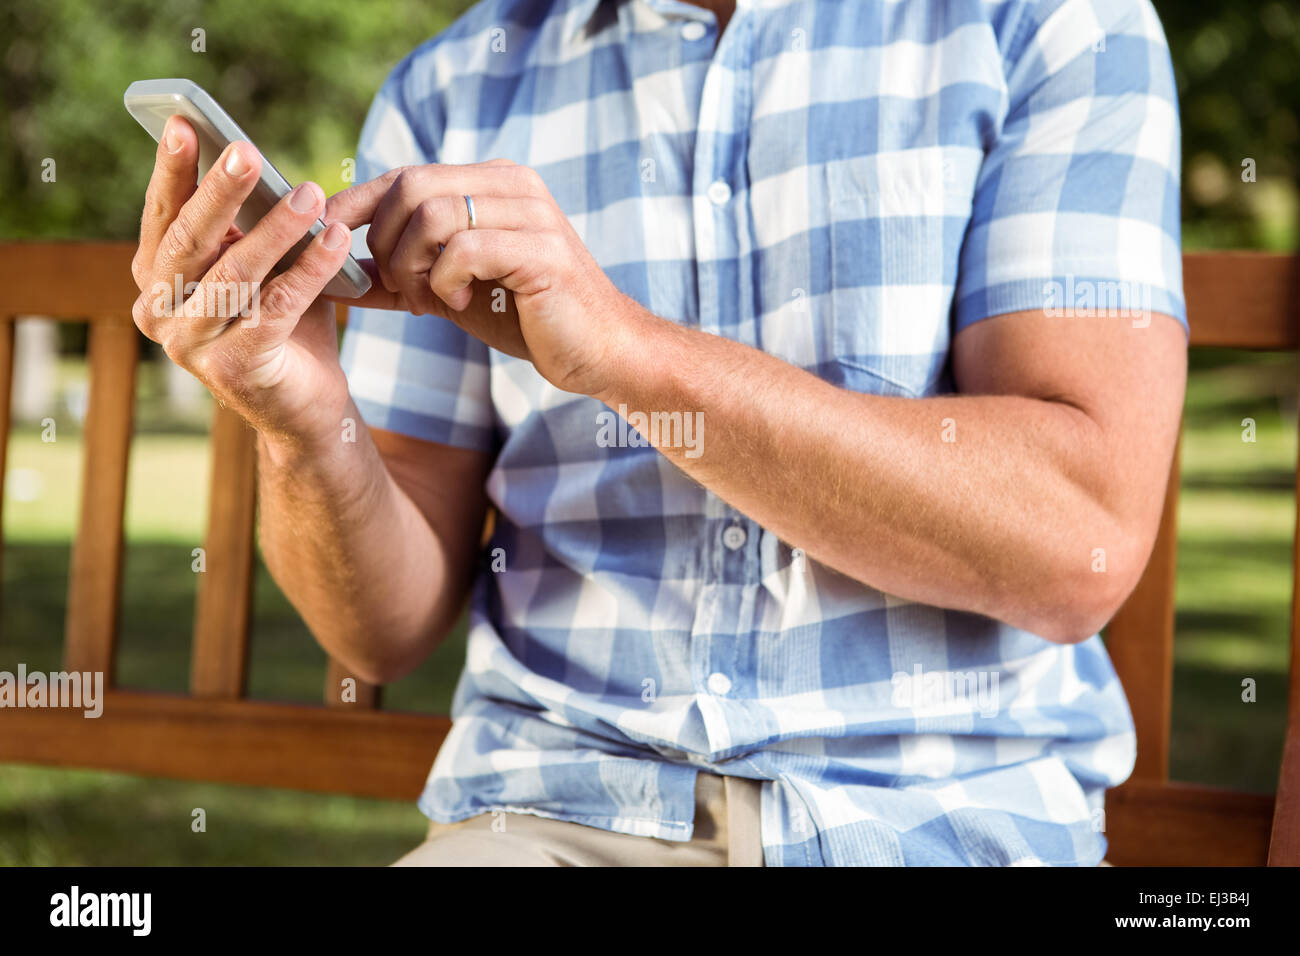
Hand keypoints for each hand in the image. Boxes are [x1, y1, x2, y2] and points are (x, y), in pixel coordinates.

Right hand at [130, 116, 356, 448]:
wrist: (305, 406)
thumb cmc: (283, 326)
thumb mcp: (264, 267)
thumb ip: (252, 226)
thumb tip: (260, 165)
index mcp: (156, 279)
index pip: (163, 215)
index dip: (172, 170)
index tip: (185, 124)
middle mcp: (159, 312)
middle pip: (190, 242)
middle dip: (219, 192)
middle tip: (246, 151)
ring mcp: (191, 345)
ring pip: (235, 274)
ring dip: (276, 229)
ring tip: (310, 193)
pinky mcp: (233, 368)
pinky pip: (276, 307)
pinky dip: (309, 270)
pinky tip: (336, 241)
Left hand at [325, 160, 639, 396]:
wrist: (598, 351)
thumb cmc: (527, 318)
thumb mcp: (451, 291)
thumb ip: (401, 276)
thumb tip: (335, 276)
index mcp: (491, 182)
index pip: (405, 175)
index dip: (356, 204)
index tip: (325, 236)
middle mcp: (512, 185)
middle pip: (410, 187)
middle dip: (386, 245)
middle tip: (401, 291)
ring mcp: (531, 212)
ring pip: (431, 216)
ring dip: (413, 268)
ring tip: (431, 302)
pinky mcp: (542, 249)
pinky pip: (463, 249)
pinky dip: (446, 281)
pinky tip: (463, 302)